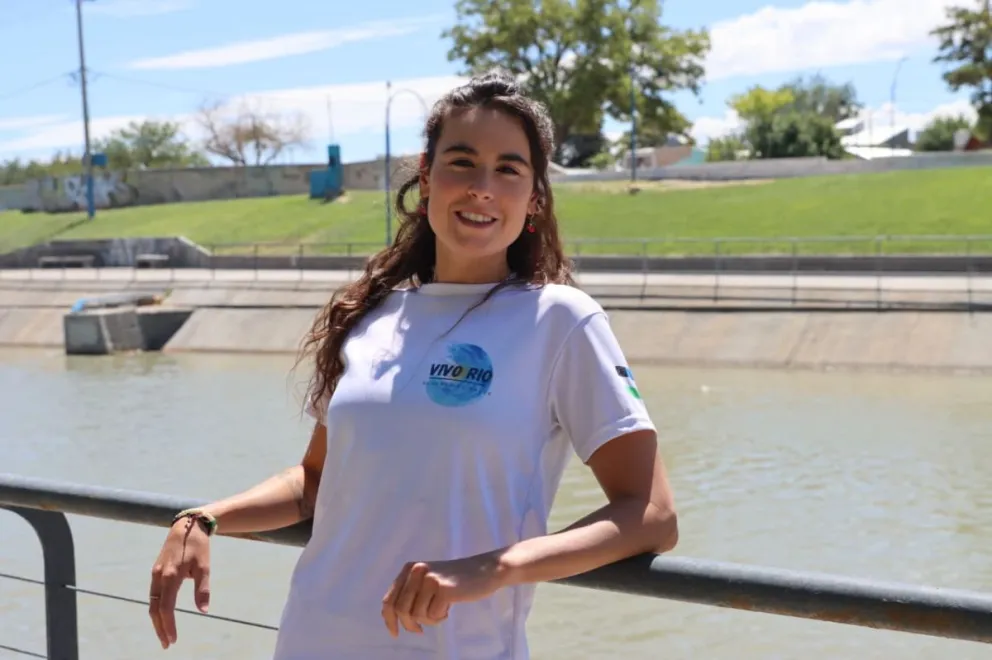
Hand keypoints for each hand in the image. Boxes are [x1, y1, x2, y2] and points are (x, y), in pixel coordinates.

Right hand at [148, 517, 211, 648]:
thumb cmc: (198, 546)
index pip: (166, 607)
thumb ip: (202, 589)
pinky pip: (153, 594)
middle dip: (160, 628)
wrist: (186, 526)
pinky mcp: (156, 571)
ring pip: (151, 603)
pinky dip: (156, 608)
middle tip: (167, 644)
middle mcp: (159, 576)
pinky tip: (163, 616)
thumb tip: (204, 611)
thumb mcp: (204, 567)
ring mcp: (155, 574)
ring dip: (157, 620)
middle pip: (154, 609)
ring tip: (165, 634)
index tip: (173, 639)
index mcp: (170, 576)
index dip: (168, 625)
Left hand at [380, 552, 507, 637]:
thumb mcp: (427, 581)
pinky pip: (433, 615)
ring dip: (429, 620)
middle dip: (410, 625)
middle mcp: (416, 571)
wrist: (485, 570)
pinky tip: (449, 607)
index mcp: (409, 569)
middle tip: (420, 630)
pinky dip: (440, 617)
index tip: (395, 633)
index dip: (389, 620)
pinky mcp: (443, 588)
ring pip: (416, 615)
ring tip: (441, 610)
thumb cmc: (455, 580)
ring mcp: (429, 579)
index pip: (389, 599)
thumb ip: (409, 593)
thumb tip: (390, 617)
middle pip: (401, 610)